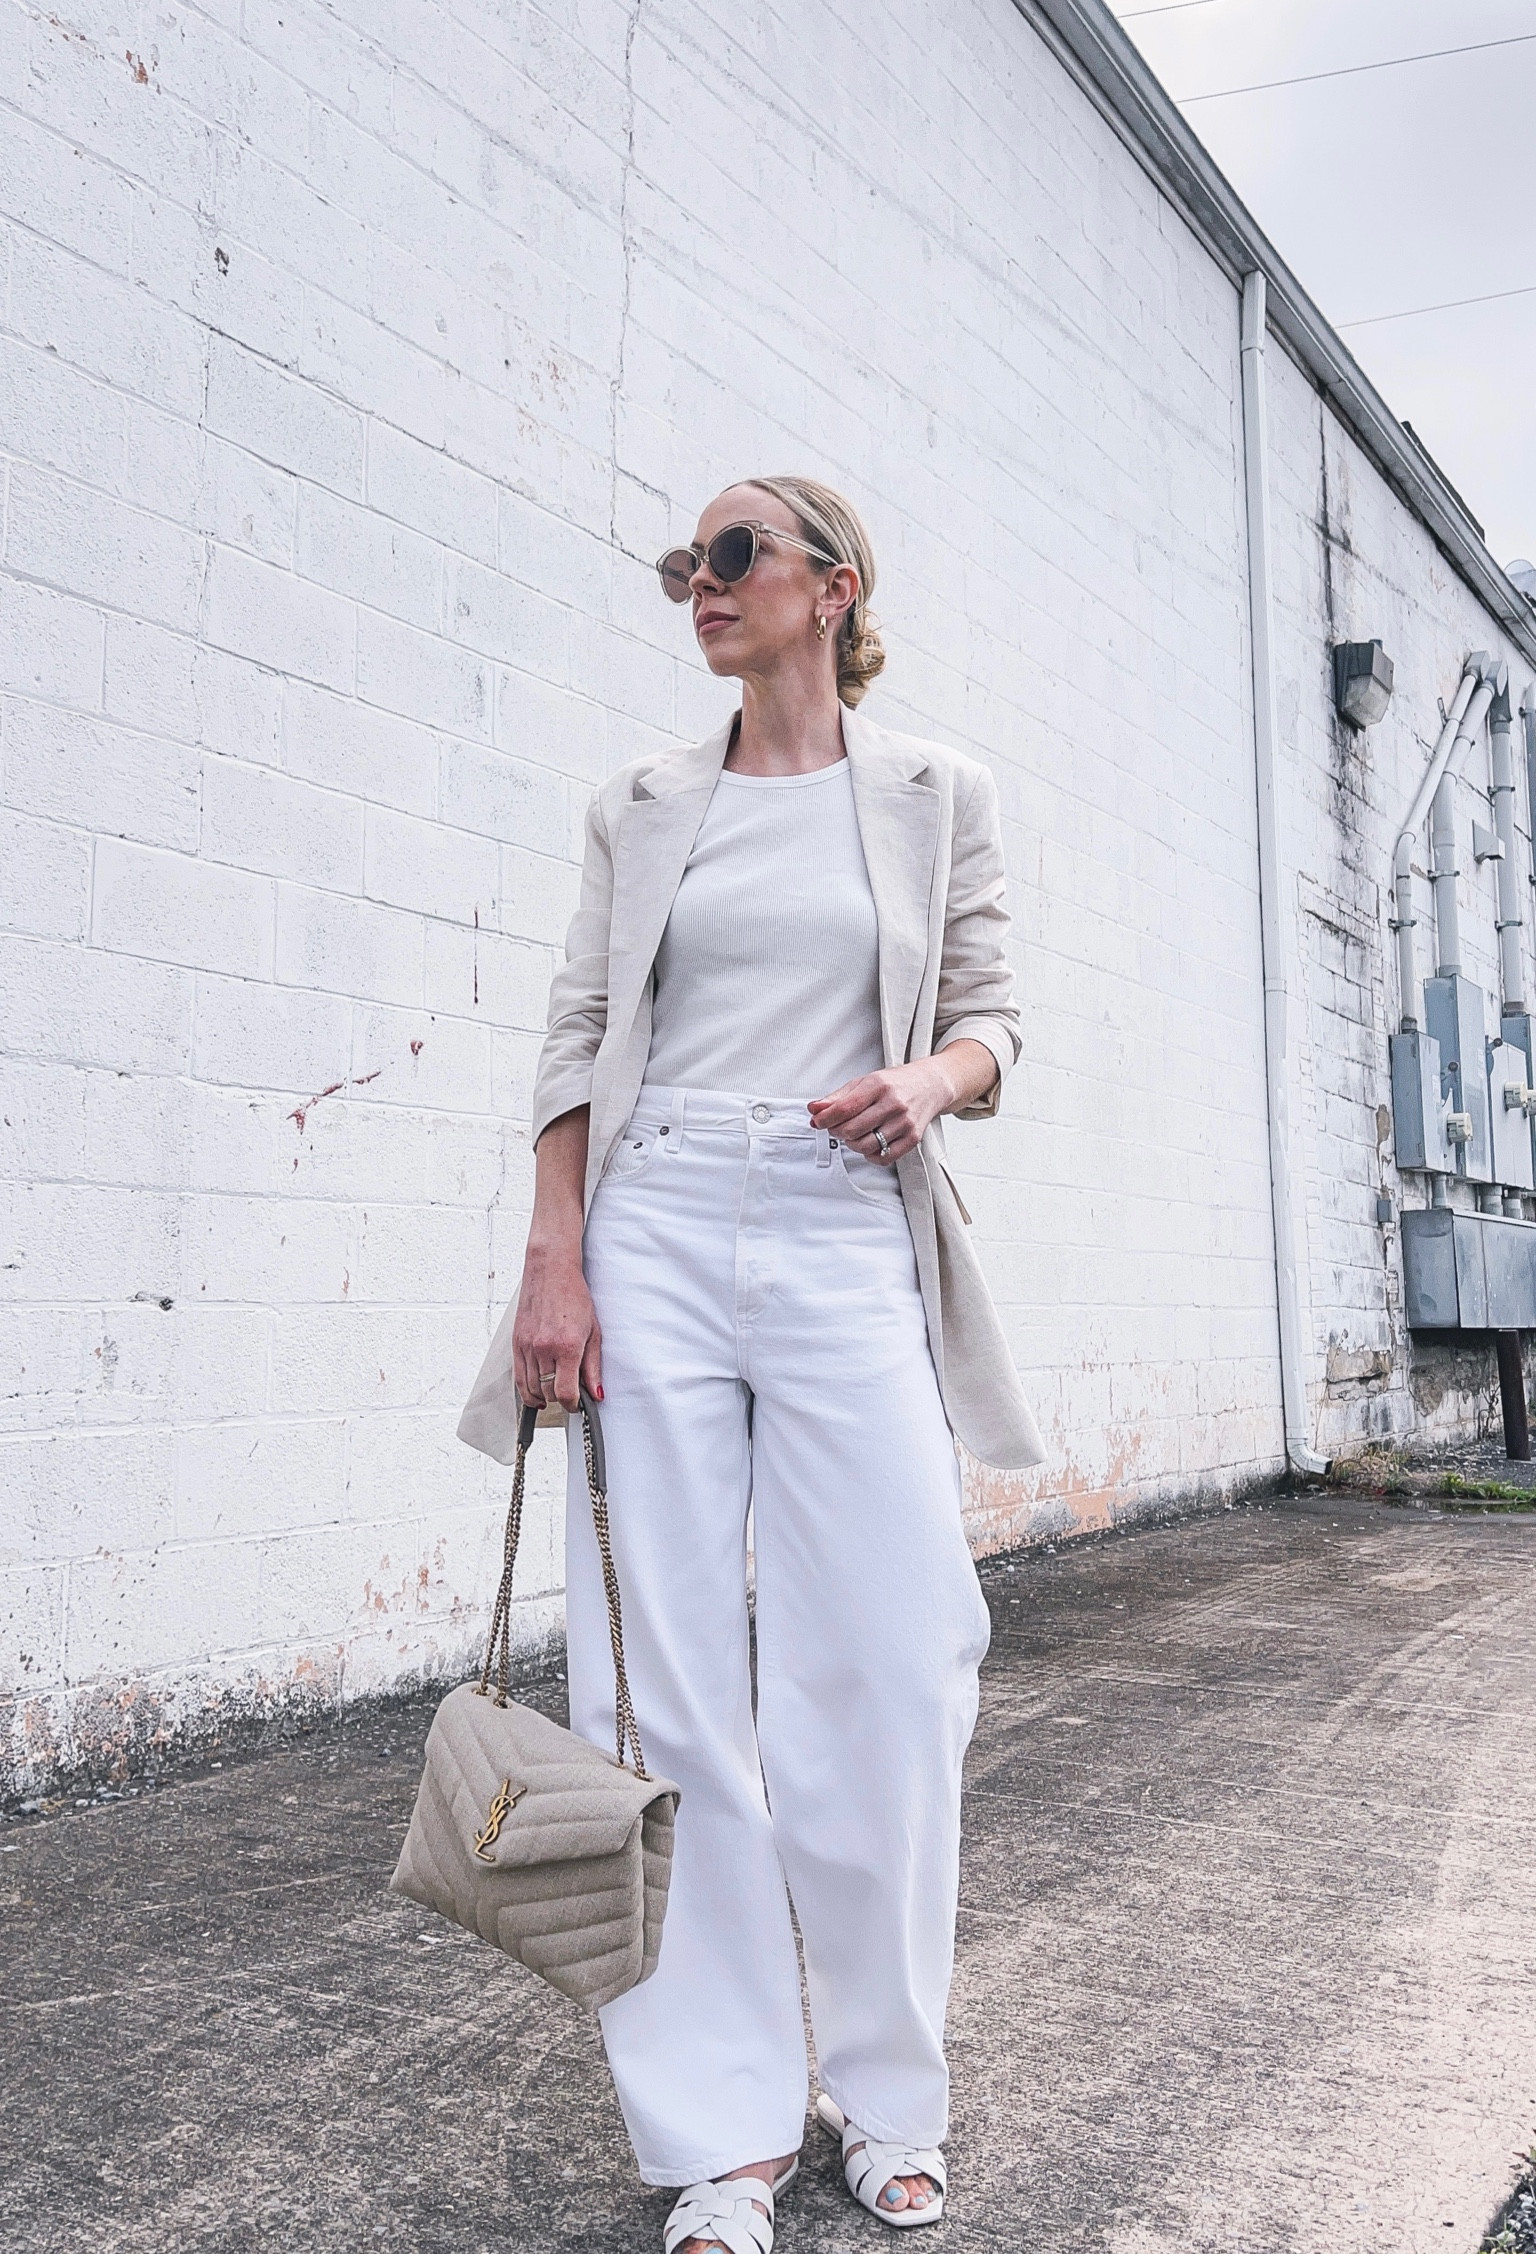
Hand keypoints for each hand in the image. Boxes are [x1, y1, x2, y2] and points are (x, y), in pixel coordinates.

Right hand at [511, 1246, 602, 1411]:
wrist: (550, 1271)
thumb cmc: (573, 1296)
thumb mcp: (593, 1331)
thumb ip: (593, 1366)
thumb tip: (596, 1393)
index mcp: (566, 1346)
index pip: (565, 1393)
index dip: (573, 1405)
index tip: (578, 1404)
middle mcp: (543, 1348)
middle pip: (548, 1393)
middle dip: (561, 1398)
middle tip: (571, 1393)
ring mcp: (527, 1346)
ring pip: (531, 1389)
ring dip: (544, 1396)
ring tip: (555, 1393)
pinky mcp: (516, 1343)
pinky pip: (518, 1377)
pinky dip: (527, 1389)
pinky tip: (536, 1392)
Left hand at [805, 1057, 957, 1164]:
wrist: (930, 1085)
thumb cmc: (895, 1084)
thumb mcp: (864, 1082)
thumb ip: (838, 1097)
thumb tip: (814, 1109)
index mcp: (878, 1086)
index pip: (844, 1108)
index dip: (825, 1118)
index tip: (818, 1122)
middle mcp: (893, 1104)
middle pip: (852, 1129)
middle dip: (837, 1131)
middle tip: (836, 1127)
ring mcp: (905, 1123)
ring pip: (866, 1146)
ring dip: (852, 1144)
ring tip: (854, 1135)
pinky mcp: (913, 1138)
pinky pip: (884, 1157)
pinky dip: (871, 1154)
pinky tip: (870, 1143)